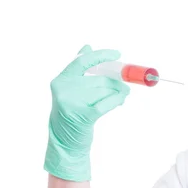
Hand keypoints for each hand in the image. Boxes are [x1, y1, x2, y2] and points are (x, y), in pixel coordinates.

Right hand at [44, 44, 130, 180]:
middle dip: (116, 82)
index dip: (101, 56)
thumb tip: (87, 46)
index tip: (117, 54)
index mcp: (61, 80)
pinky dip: (117, 101)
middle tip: (125, 86)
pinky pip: (106, 103)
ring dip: (118, 93)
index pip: (83, 61)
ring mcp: (71, 103)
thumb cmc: (71, 112)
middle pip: (99, 79)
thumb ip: (79, 70)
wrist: (65, 141)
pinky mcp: (82, 116)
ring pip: (105, 91)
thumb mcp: (70, 90)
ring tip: (122, 96)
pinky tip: (121, 101)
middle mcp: (64, 89)